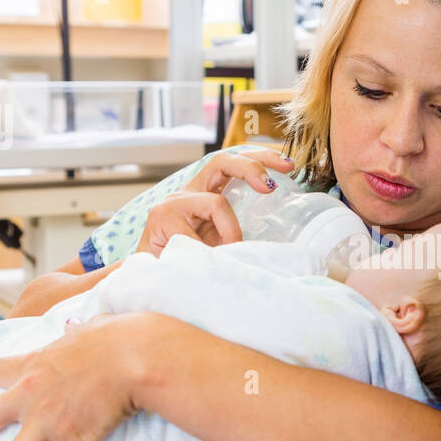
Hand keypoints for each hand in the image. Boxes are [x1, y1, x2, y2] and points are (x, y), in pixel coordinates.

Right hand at [135, 147, 294, 255]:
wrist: (150, 281)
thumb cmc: (189, 263)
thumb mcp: (221, 243)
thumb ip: (238, 232)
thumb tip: (279, 232)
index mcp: (205, 192)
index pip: (234, 164)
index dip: (261, 159)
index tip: (289, 167)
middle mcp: (189, 191)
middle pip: (222, 161)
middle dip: (252, 166)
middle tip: (271, 186)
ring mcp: (174, 202)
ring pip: (217, 202)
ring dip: (231, 231)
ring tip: (228, 252)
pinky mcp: (161, 217)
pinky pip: (196, 232)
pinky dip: (207, 250)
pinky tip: (205, 262)